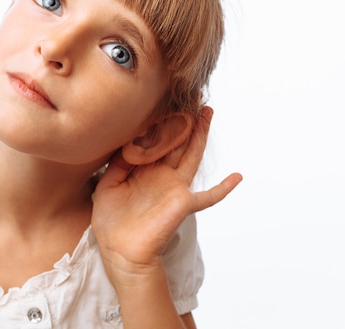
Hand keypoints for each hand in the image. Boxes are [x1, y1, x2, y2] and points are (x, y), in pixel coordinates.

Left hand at [91, 106, 241, 270]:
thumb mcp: (107, 186)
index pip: (154, 140)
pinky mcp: (183, 203)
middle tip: (191, 93)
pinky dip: (223, 188)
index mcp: (143, 169)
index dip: (160, 120)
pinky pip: (208, 197)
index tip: (164, 99)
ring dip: (200, 134)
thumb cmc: (111, 222)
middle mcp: (161, 174)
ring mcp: (174, 187)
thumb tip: (128, 142)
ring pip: (191, 154)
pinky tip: (237, 177)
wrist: (120, 251)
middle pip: (176, 140)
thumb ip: (117, 163)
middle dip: (184, 117)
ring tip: (208, 111)